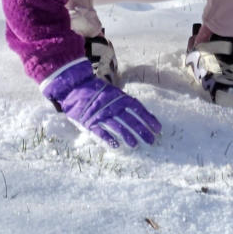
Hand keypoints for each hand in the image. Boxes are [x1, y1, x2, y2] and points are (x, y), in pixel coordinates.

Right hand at [41, 59, 160, 148]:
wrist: (74, 86)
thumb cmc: (95, 90)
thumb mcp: (111, 92)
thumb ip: (122, 102)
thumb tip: (138, 113)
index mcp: (118, 97)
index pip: (137, 108)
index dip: (148, 118)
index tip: (158, 128)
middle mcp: (112, 105)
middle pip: (130, 120)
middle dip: (142, 130)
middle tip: (151, 141)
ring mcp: (101, 114)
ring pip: (118, 126)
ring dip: (127, 136)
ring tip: (135, 145)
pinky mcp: (90, 121)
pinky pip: (101, 132)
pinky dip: (109, 139)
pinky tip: (116, 147)